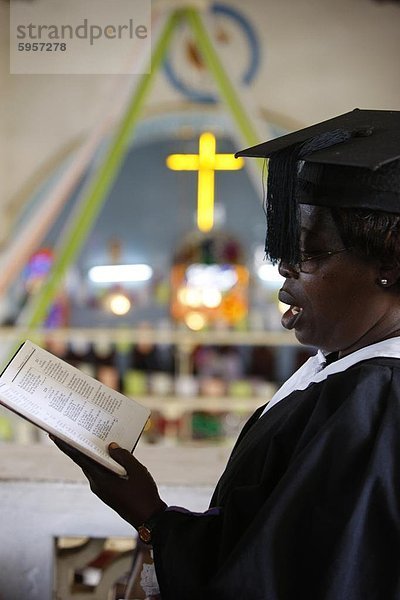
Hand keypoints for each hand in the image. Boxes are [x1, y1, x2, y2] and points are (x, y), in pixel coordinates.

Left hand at [51, 437, 166, 527]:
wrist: (149, 519)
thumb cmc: (143, 494)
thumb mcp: (137, 471)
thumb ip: (123, 456)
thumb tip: (111, 446)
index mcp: (101, 478)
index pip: (79, 457)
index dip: (65, 445)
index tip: (53, 435)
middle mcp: (97, 484)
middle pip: (84, 461)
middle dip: (79, 445)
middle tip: (75, 429)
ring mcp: (101, 489)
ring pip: (93, 467)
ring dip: (93, 454)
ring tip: (95, 438)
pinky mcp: (107, 492)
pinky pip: (101, 472)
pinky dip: (102, 462)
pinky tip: (111, 454)